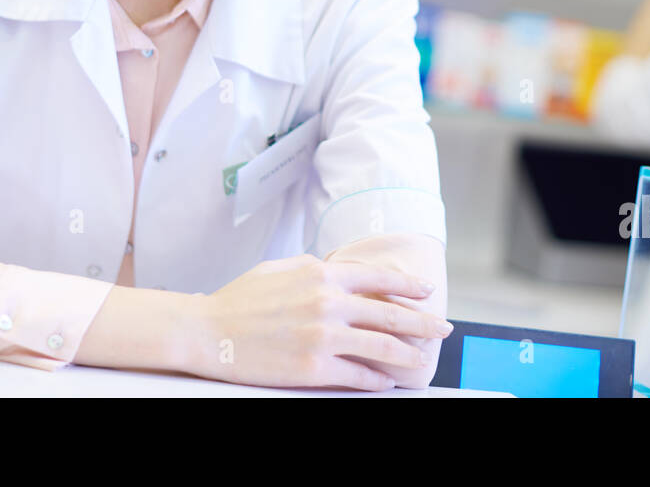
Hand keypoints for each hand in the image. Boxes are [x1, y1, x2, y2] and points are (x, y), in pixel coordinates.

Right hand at [185, 254, 454, 390]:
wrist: (207, 331)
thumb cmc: (240, 299)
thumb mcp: (281, 268)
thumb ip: (315, 267)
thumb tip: (340, 270)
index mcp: (322, 273)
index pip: (378, 278)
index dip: (408, 287)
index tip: (426, 292)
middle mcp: (328, 302)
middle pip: (389, 313)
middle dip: (422, 323)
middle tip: (442, 329)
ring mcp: (322, 335)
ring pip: (381, 346)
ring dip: (408, 355)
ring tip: (423, 359)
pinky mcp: (313, 368)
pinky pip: (357, 376)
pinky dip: (377, 380)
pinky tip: (386, 383)